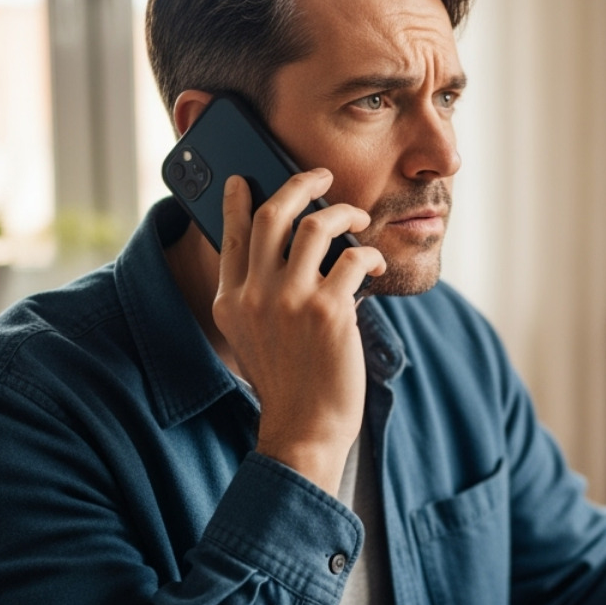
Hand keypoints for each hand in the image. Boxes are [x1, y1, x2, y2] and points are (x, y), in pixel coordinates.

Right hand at [212, 170, 386, 493]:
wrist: (304, 428)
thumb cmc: (288, 383)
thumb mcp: (252, 337)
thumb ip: (256, 296)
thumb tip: (284, 250)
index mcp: (230, 300)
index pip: (231, 234)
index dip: (239, 200)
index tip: (246, 179)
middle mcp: (255, 294)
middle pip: (273, 214)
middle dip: (299, 183)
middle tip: (321, 176)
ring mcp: (291, 300)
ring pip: (316, 225)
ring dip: (343, 212)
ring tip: (357, 216)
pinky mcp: (329, 311)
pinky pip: (353, 257)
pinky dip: (369, 254)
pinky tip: (375, 264)